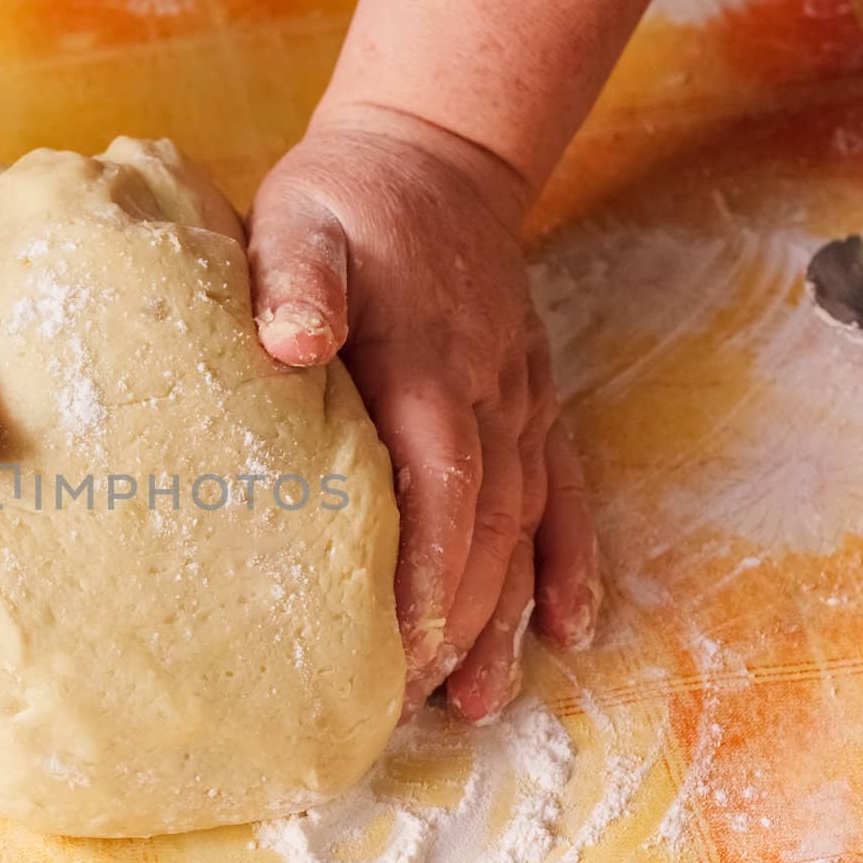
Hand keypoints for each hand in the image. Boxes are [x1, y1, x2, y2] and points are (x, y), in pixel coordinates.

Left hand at [248, 106, 600, 721]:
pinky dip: (568, 561)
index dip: (421, 581)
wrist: (433, 155)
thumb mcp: (301, 221)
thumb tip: (293, 343)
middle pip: (483, 533)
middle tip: (408, 707)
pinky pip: (562, 490)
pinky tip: (568, 626)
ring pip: (524, 528)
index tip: (395, 657)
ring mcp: (518, 404)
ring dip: (507, 617)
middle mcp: (486, 399)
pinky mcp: (529, 401)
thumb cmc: (349, 200)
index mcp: (426, 370)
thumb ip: (296, 279)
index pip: (434, 495)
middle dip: (453, 626)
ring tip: (481, 702)